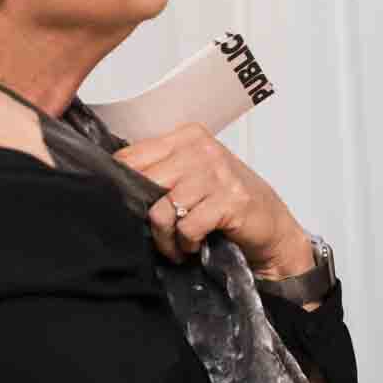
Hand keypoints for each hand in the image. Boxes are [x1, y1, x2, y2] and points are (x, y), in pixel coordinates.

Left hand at [114, 123, 311, 274]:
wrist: (270, 225)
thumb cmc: (228, 201)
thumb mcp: (192, 176)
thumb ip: (159, 172)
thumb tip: (112, 184)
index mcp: (187, 137)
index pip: (131, 156)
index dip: (121, 186)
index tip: (127, 205)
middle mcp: (201, 149)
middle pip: (143, 183)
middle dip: (143, 216)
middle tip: (157, 233)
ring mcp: (217, 173)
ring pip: (161, 209)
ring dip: (165, 237)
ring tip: (175, 245)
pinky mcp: (230, 200)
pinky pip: (187, 227)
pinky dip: (186, 244)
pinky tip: (195, 244)